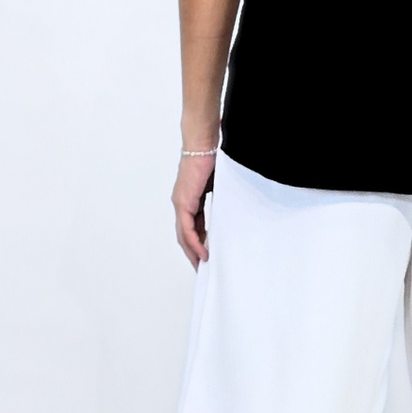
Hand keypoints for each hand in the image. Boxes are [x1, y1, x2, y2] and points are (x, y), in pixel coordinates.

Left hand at [173, 151, 217, 266]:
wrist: (204, 145)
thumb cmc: (213, 158)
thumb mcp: (218, 186)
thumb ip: (220, 200)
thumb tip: (230, 212)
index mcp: (189, 199)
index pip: (191, 228)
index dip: (198, 243)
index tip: (206, 256)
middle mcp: (182, 203)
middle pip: (184, 235)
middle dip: (193, 253)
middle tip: (202, 267)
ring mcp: (181, 203)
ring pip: (184, 235)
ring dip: (193, 252)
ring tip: (202, 265)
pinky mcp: (183, 202)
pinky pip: (187, 229)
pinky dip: (194, 243)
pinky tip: (203, 253)